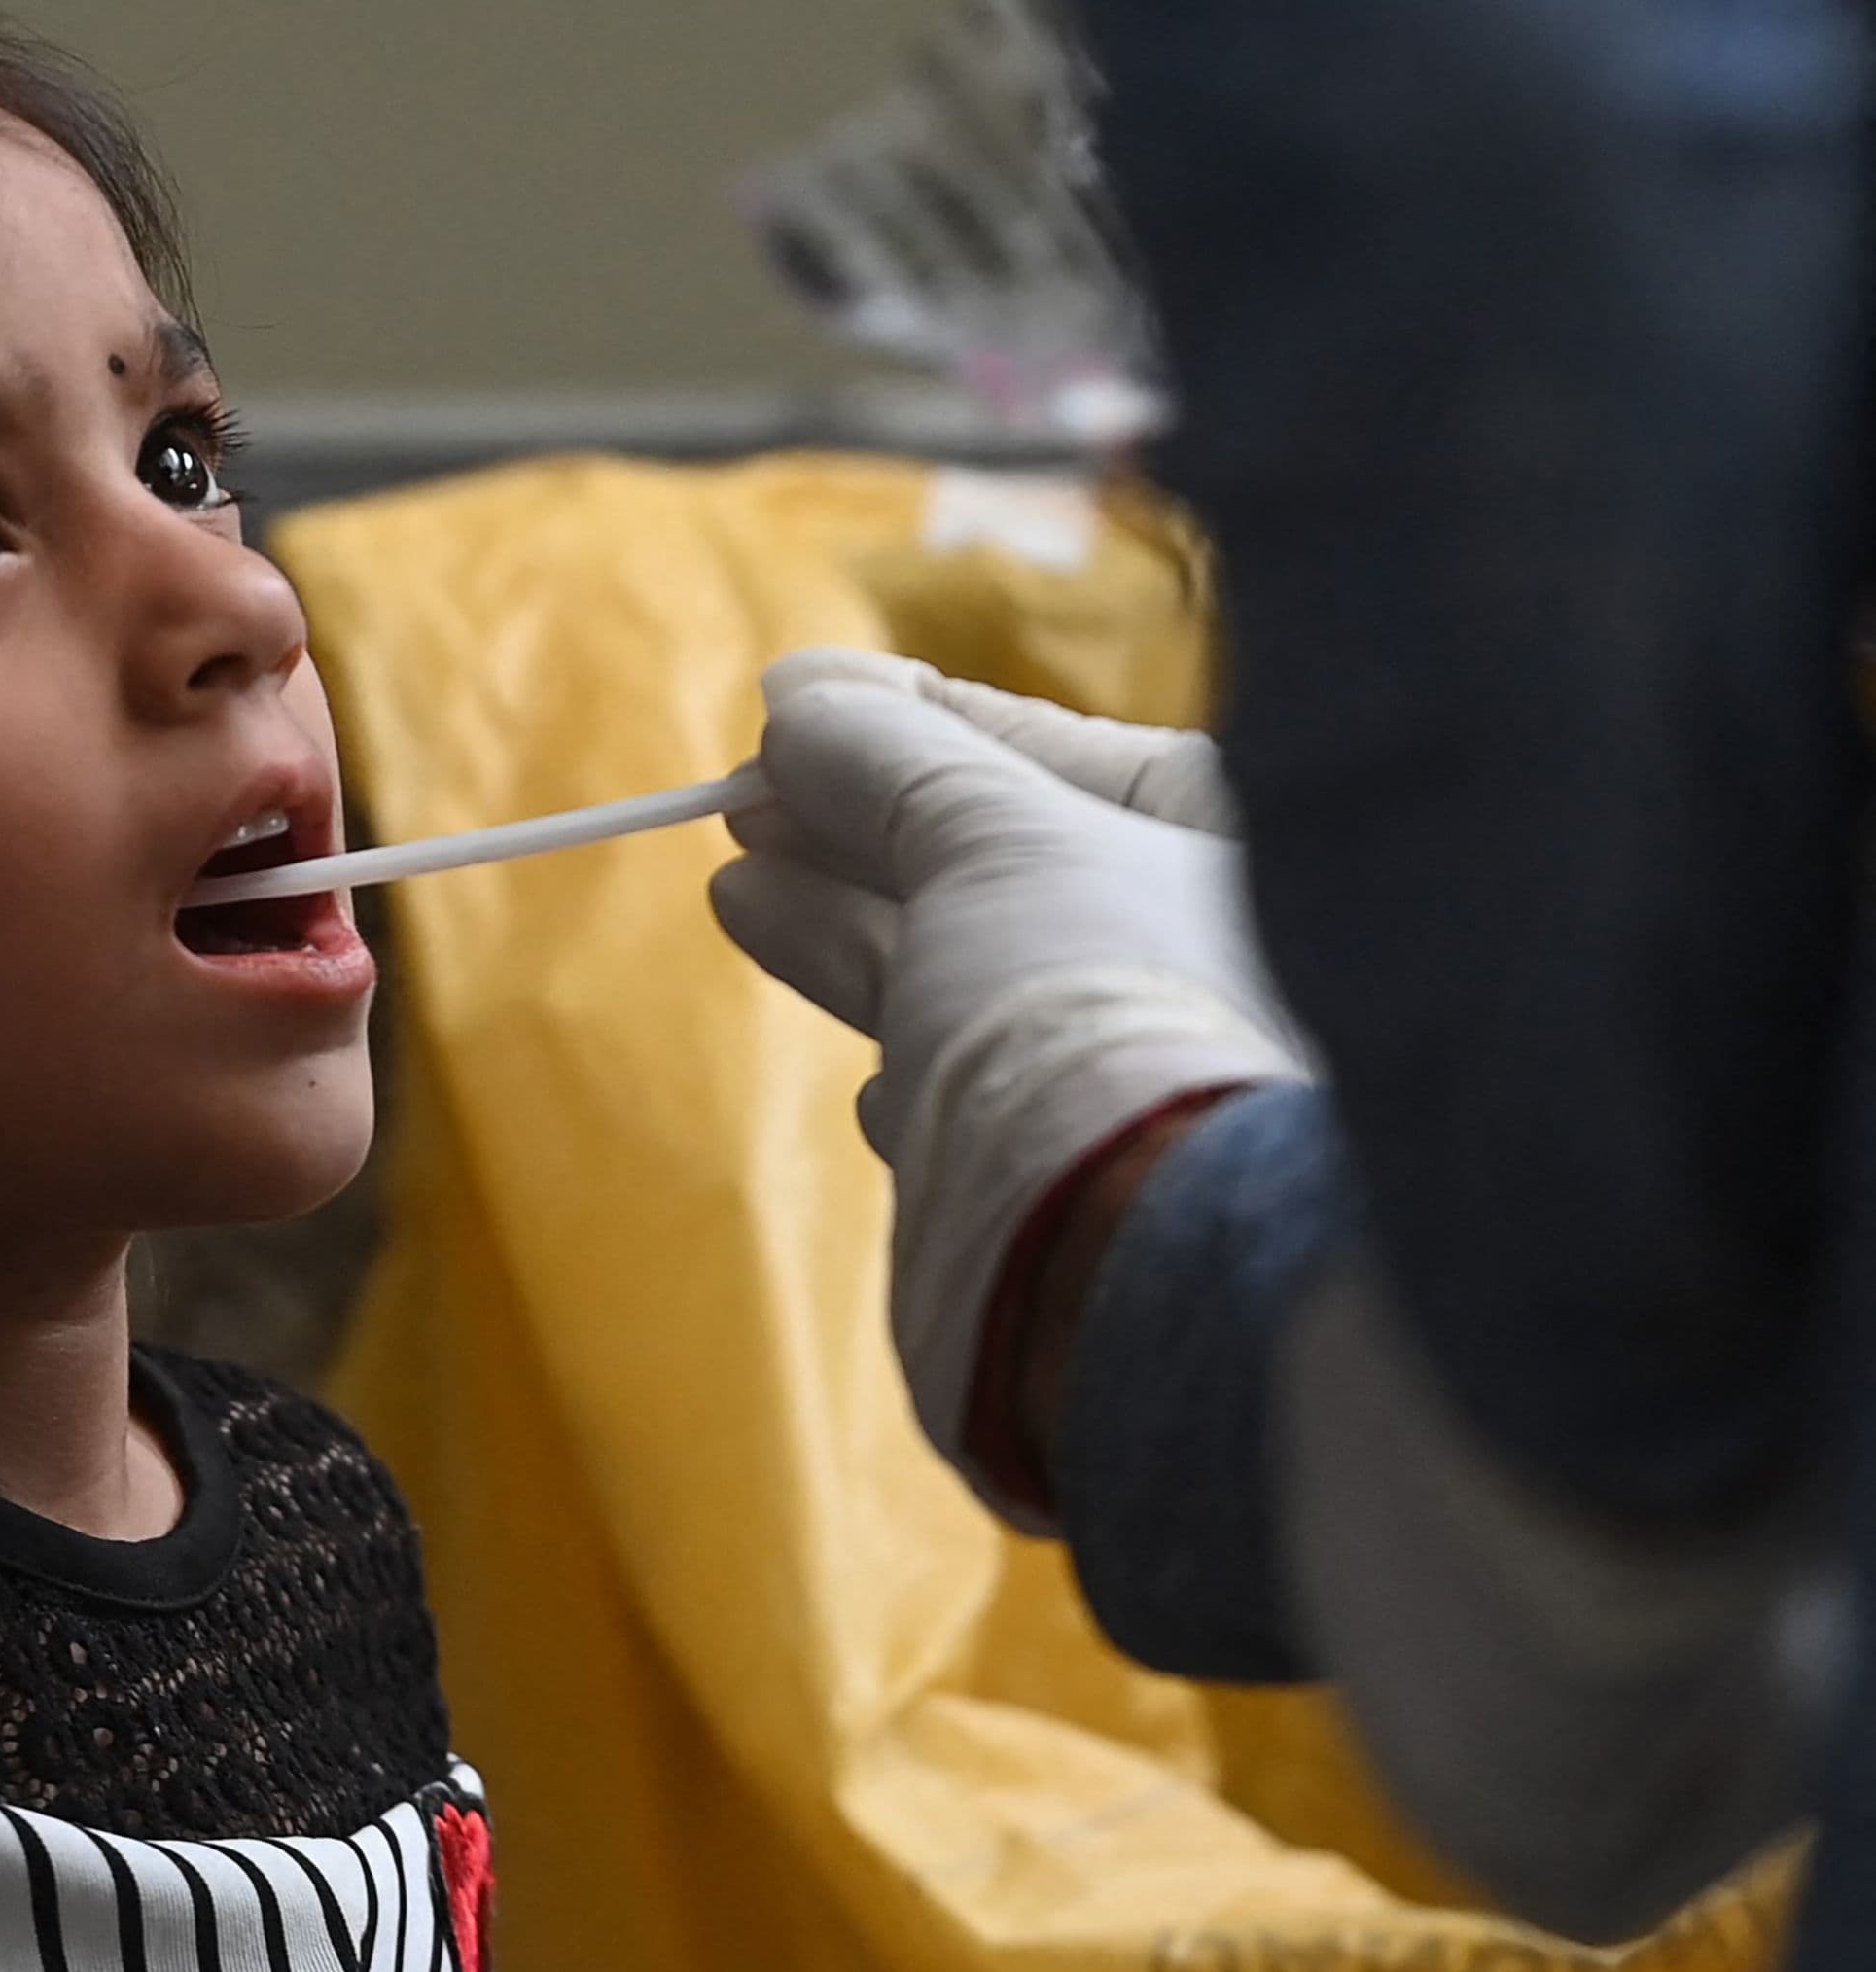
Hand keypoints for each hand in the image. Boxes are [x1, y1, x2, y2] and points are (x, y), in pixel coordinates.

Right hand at [710, 647, 1307, 1519]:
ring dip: (844, 928)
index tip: (785, 705)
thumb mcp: (991, 836)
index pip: (1048, 755)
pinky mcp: (1060, 1176)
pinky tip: (870, 1080)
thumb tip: (801, 700)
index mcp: (1231, 849)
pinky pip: (970, 1090)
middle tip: (742, 797)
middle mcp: (1201, 956)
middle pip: (995, 867)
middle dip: (858, 829)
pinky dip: (910, 1065)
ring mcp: (1129, 1070)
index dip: (910, 725)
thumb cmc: (1104, 1010)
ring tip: (740, 885)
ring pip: (965, 976)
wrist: (1141, 1271)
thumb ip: (890, 759)